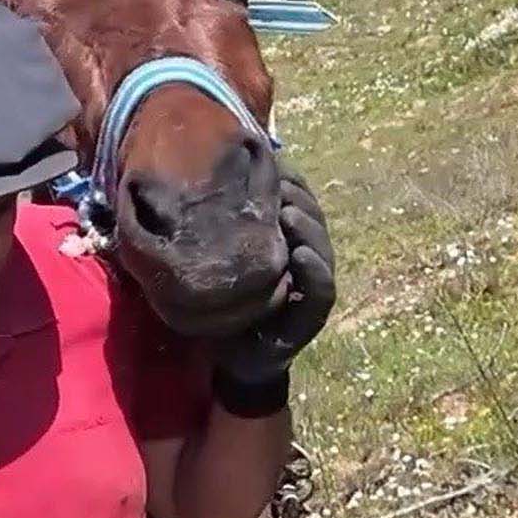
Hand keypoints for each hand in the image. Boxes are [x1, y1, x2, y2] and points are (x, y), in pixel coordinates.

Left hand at [213, 166, 334, 415]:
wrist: (231, 356)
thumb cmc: (221, 301)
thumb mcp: (216, 256)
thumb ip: (217, 224)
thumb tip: (195, 178)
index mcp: (284, 236)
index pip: (296, 198)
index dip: (288, 179)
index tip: (269, 161)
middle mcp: (303, 255)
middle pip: (312, 217)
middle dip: (298, 196)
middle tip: (277, 182)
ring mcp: (311, 285)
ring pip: (320, 247)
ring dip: (308, 226)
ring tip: (288, 212)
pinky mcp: (312, 315)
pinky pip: (322, 289)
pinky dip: (314, 269)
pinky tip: (298, 252)